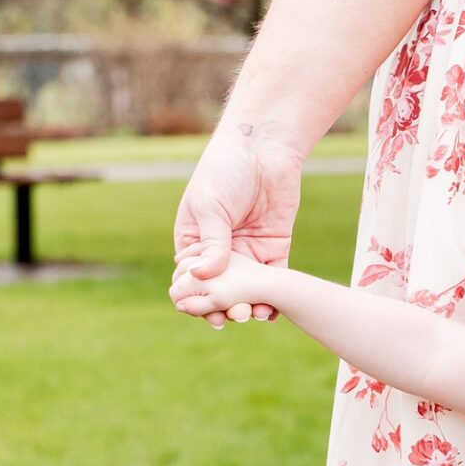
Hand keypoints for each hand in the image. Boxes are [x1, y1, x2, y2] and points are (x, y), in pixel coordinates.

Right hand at [170, 125, 305, 327]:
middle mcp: (220, 253)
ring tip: (251, 314)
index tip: (202, 309)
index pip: (191, 279)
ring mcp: (247, 253)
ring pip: (247, 290)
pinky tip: (271, 311)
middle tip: (230, 316)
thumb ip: (210, 243)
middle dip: (223, 306)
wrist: (263, 150)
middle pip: (220, 290)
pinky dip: (272, 298)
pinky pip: (273, 280)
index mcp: (194, 243)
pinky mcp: (273, 249)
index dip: (195, 297)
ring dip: (248, 306)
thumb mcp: (210, 207)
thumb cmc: (225, 171)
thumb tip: (204, 276)